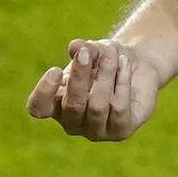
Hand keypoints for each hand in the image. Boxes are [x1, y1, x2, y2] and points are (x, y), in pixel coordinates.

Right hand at [26, 39, 161, 141]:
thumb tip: (77, 45)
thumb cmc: (105, 60)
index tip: (55, 70)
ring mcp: (96, 131)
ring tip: (112, 52)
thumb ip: (84, 50)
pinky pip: (119, 108)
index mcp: (56, 105)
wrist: (138, 66)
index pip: (38, 108)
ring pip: (98, 106)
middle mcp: (73, 122)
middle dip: (80, 76)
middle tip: (87, 52)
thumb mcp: (93, 51)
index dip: (44, 92)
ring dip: (105, 74)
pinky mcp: (121, 131)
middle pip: (72, 105)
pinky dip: (122, 83)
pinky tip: (124, 64)